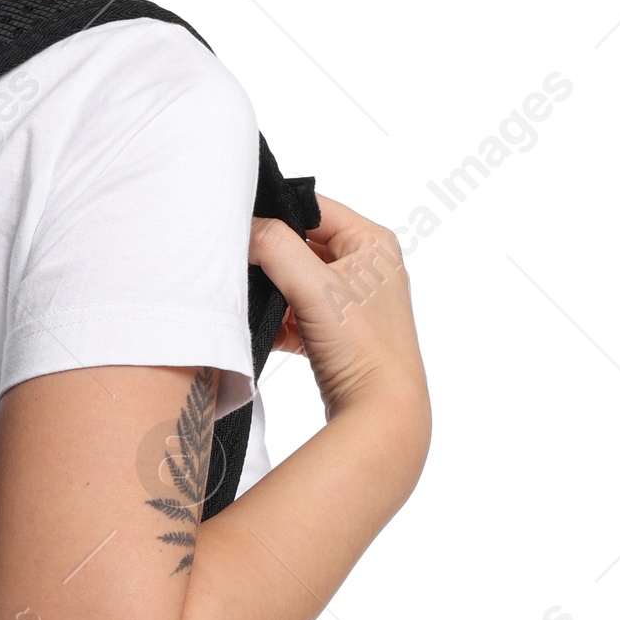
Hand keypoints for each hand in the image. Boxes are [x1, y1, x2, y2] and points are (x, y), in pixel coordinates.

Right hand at [250, 195, 429, 432]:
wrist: (380, 412)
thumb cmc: (364, 346)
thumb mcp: (315, 286)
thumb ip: (275, 246)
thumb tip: (243, 227)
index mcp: (372, 243)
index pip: (313, 207)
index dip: (276, 212)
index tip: (240, 224)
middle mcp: (366, 267)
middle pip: (299, 244)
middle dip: (268, 258)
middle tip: (239, 264)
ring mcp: (350, 301)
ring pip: (293, 280)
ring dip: (270, 292)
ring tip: (249, 299)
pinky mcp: (335, 331)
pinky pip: (294, 313)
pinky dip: (275, 321)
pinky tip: (261, 332)